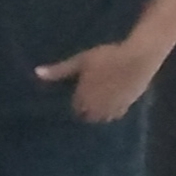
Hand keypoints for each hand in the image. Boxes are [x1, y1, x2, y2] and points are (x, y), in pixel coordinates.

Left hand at [36, 36, 162, 122]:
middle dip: (85, 111)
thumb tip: (36, 73)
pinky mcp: (129, 106)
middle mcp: (98, 108)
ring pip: (102, 118)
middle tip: (85, 100)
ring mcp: (114, 108)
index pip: (75, 110)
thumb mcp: (80, 61)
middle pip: (88, 117)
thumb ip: (60, 71)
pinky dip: (112, 112)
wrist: (138, 58)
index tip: (73, 96)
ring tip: (97, 102)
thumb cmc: (106, 57)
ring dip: (98, 113)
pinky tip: (111, 102)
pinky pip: (116, 115)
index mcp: (84, 98)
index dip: (74, 103)